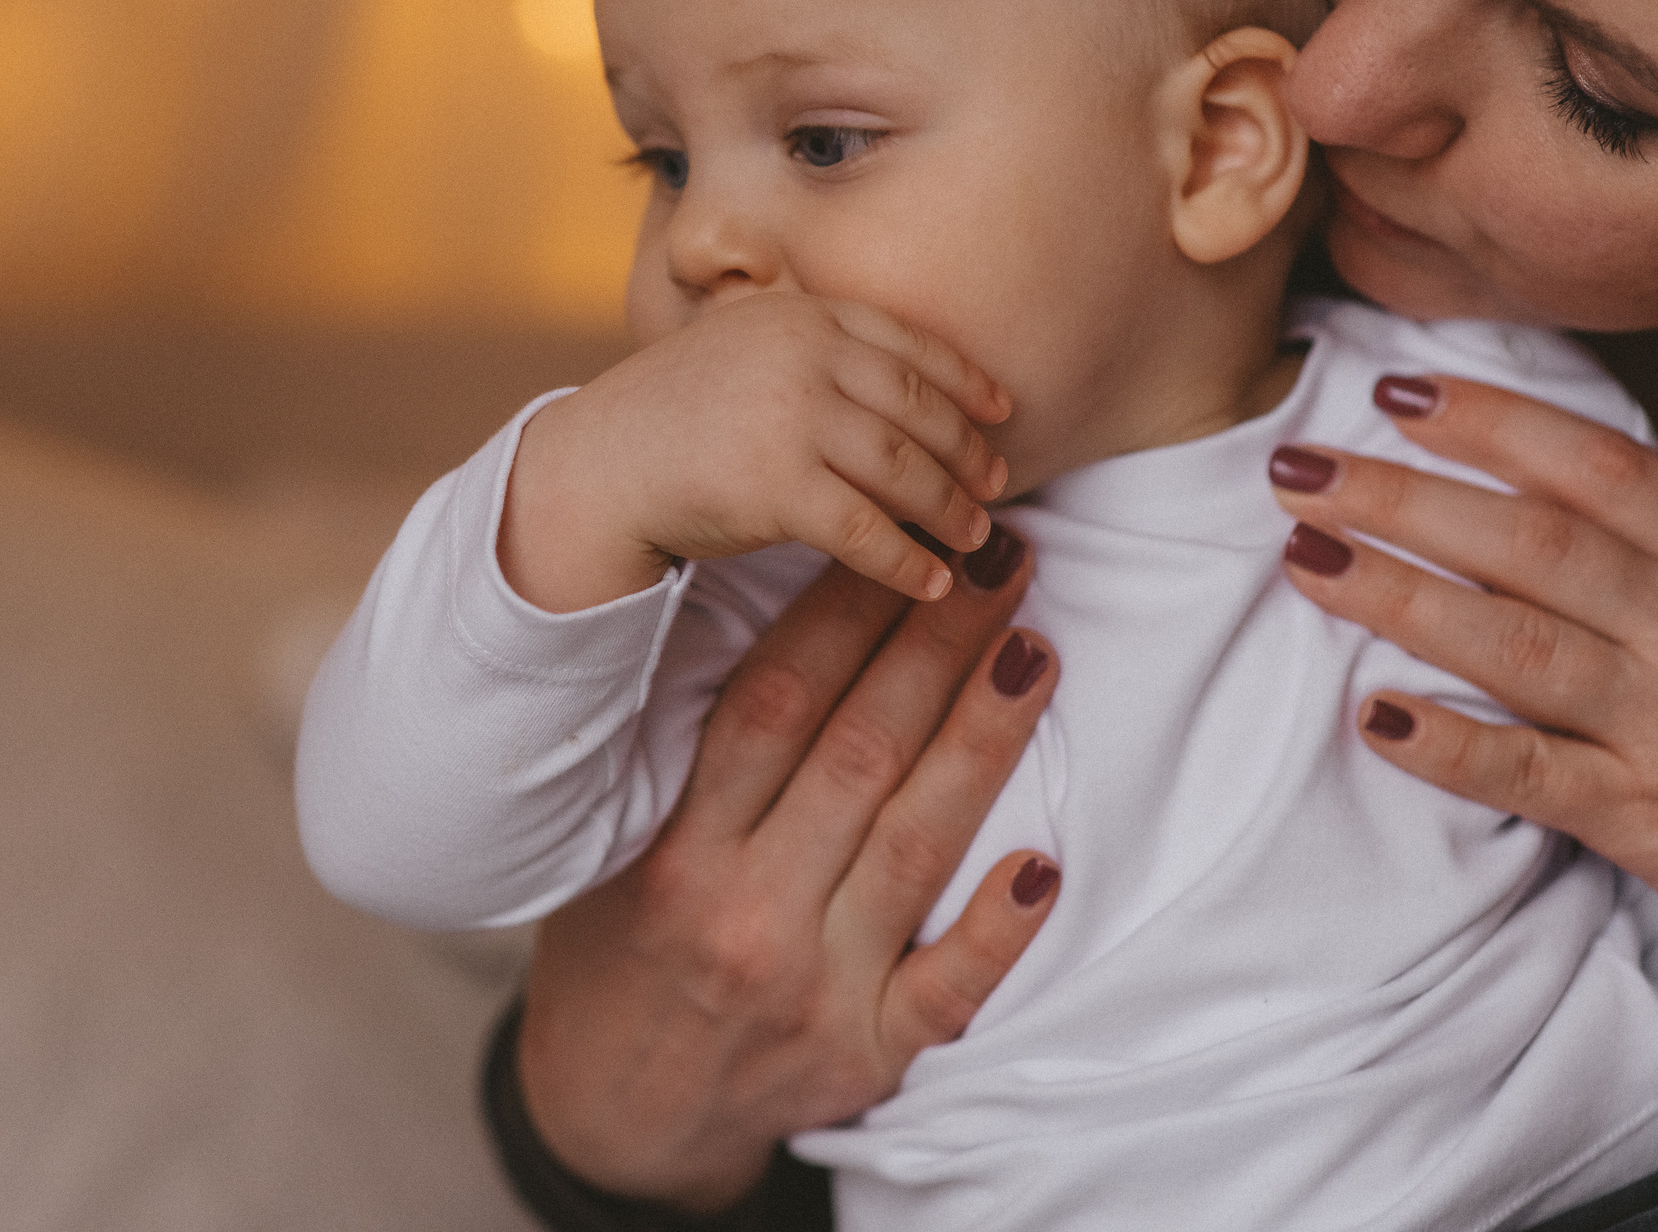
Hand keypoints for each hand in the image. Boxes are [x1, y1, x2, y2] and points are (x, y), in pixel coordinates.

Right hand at [501, 293, 1010, 612]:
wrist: (597, 467)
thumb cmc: (675, 417)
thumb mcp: (745, 352)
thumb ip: (816, 356)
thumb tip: (911, 398)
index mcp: (799, 314)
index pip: (908, 344)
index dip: (966, 380)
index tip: (1002, 411)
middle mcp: (802, 356)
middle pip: (917, 408)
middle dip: (967, 452)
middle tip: (997, 485)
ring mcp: (789, 419)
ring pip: (903, 470)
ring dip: (949, 509)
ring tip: (974, 536)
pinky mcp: (774, 487)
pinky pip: (866, 530)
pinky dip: (906, 562)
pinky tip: (931, 584)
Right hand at [516, 541, 1059, 1213]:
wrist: (612, 1114)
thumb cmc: (617, 950)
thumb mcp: (615, 847)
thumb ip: (689, 762)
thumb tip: (776, 621)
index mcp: (677, 850)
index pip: (775, 703)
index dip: (845, 613)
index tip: (901, 544)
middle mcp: (745, 912)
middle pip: (858, 752)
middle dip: (934, 644)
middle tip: (998, 558)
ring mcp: (813, 988)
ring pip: (913, 845)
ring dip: (981, 741)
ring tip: (1032, 651)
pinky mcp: (865, 1054)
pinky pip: (945, 991)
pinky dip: (995, 929)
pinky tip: (1045, 863)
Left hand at [1268, 373, 1657, 954]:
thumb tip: (1535, 479)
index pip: (1596, 468)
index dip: (1492, 422)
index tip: (1395, 393)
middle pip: (1530, 542)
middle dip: (1402, 498)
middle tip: (1295, 468)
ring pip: (1515, 643)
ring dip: (1399, 597)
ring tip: (1304, 559)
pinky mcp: (1645, 817)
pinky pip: (1532, 775)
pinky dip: (1450, 745)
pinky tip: (1372, 720)